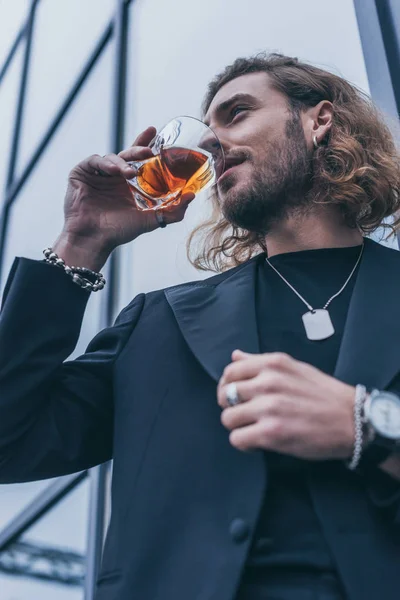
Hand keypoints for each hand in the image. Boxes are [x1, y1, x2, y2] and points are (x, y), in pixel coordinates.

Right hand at [62, 126, 194, 252]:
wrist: (94, 239)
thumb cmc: (119, 231)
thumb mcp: (150, 220)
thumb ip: (172, 211)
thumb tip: (192, 196)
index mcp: (129, 183)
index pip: (139, 159)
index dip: (146, 144)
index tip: (155, 132)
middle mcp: (114, 176)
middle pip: (128, 153)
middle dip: (138, 148)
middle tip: (148, 151)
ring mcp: (97, 174)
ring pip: (112, 157)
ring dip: (123, 162)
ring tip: (129, 173)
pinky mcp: (81, 173)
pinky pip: (95, 161)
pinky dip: (105, 164)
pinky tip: (113, 171)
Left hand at [217, 350, 355, 459]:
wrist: (352, 420)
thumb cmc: (325, 394)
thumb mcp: (295, 367)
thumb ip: (261, 362)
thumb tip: (235, 355)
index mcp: (273, 364)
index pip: (230, 372)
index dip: (229, 386)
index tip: (238, 397)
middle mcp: (268, 382)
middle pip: (224, 396)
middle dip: (231, 407)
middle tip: (246, 415)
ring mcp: (268, 408)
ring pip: (227, 419)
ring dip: (238, 427)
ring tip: (254, 429)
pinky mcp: (271, 433)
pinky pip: (237, 439)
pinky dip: (245, 443)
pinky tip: (259, 442)